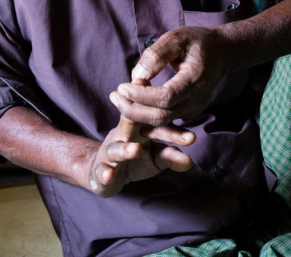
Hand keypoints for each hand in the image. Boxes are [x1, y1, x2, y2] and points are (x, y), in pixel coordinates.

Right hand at [86, 80, 195, 197]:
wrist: (103, 174)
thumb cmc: (135, 161)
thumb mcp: (156, 158)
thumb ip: (171, 156)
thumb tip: (190, 161)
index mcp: (139, 129)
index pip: (155, 122)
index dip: (170, 122)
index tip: (188, 125)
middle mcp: (123, 136)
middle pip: (132, 124)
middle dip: (141, 117)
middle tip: (158, 113)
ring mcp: (110, 152)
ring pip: (116, 148)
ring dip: (125, 149)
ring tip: (135, 150)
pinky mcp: (100, 170)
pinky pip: (101, 171)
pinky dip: (104, 174)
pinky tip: (108, 176)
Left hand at [115, 26, 232, 125]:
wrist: (221, 52)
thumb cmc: (196, 42)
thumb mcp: (176, 38)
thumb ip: (156, 55)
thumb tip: (138, 76)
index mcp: (195, 79)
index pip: (165, 98)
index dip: (141, 96)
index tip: (122, 86)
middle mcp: (197, 99)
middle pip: (161, 116)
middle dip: (133, 110)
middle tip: (114, 96)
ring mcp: (195, 109)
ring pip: (161, 121)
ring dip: (137, 113)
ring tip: (118, 98)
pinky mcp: (189, 112)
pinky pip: (165, 118)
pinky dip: (146, 112)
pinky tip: (132, 100)